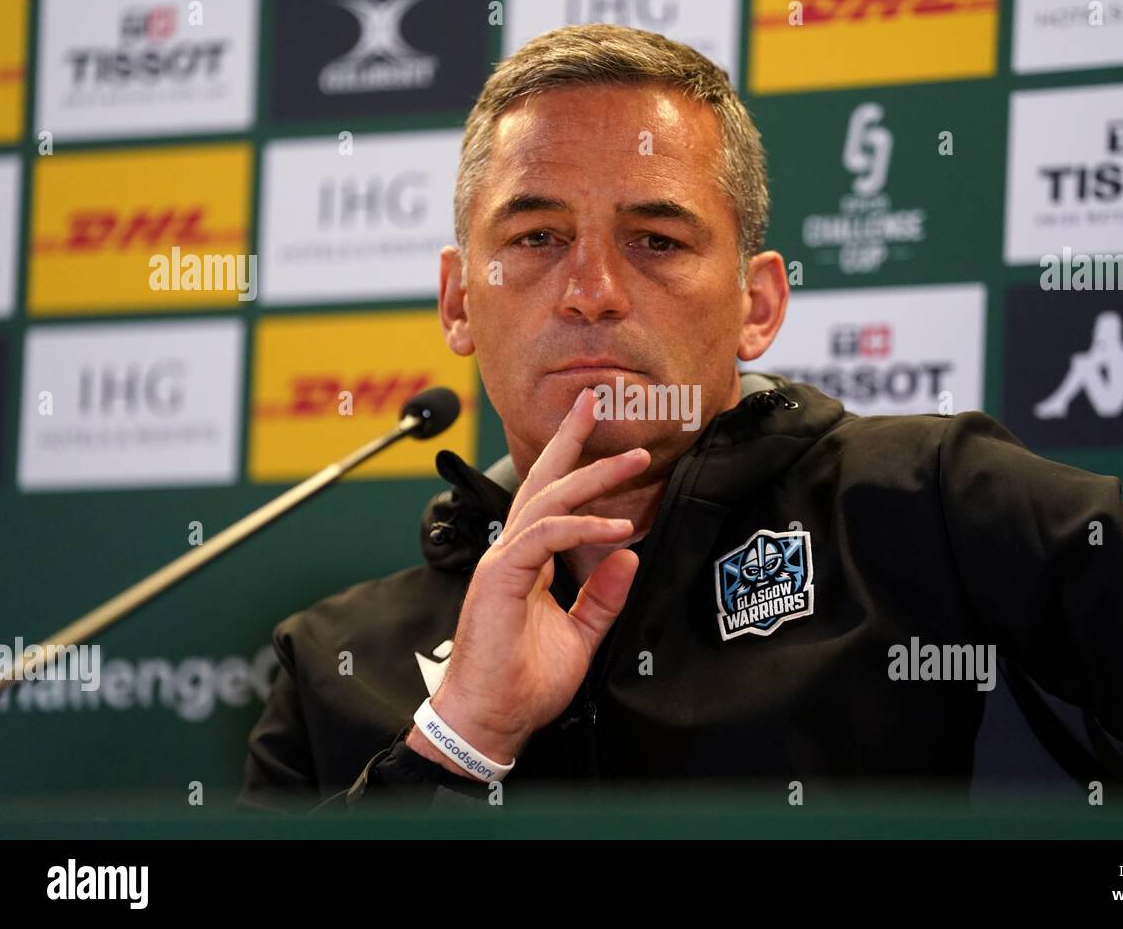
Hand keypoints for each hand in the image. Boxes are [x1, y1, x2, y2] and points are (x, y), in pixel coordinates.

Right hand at [408, 387, 648, 771]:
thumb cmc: (525, 682)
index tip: (608, 440)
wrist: (490, 720)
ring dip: (591, 476)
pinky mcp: (500, 577)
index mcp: (527, 561)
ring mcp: (503, 561)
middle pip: (542, 482)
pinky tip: (616, 525)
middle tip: (598, 402)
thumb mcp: (581, 634)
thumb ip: (602, 596)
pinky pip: (543, 537)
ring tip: (632, 460)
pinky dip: (579, 526)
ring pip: (547, 501)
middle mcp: (512, 552)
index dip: (576, 465)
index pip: (551, 501)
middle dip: (571, 440)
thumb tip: (629, 555)